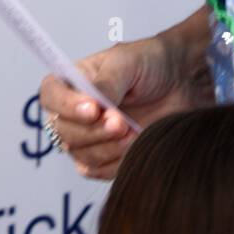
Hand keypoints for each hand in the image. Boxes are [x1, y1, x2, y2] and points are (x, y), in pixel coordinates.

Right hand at [40, 24, 213, 180]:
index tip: (93, 108)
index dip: (65, 106)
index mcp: (73, 81)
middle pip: (63, 132)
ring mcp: (90, 136)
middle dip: (93, 130)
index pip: (50, 96)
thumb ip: (107, 83)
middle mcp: (75, 110)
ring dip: (106, 147)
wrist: (183, 81)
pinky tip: (136, 143)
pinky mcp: (107, 156)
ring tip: (133, 131)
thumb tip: (92, 103)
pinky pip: (98, 171)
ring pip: (80, 155)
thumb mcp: (128, 63)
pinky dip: (116, 162)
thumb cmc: (152, 62)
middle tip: (121, 122)